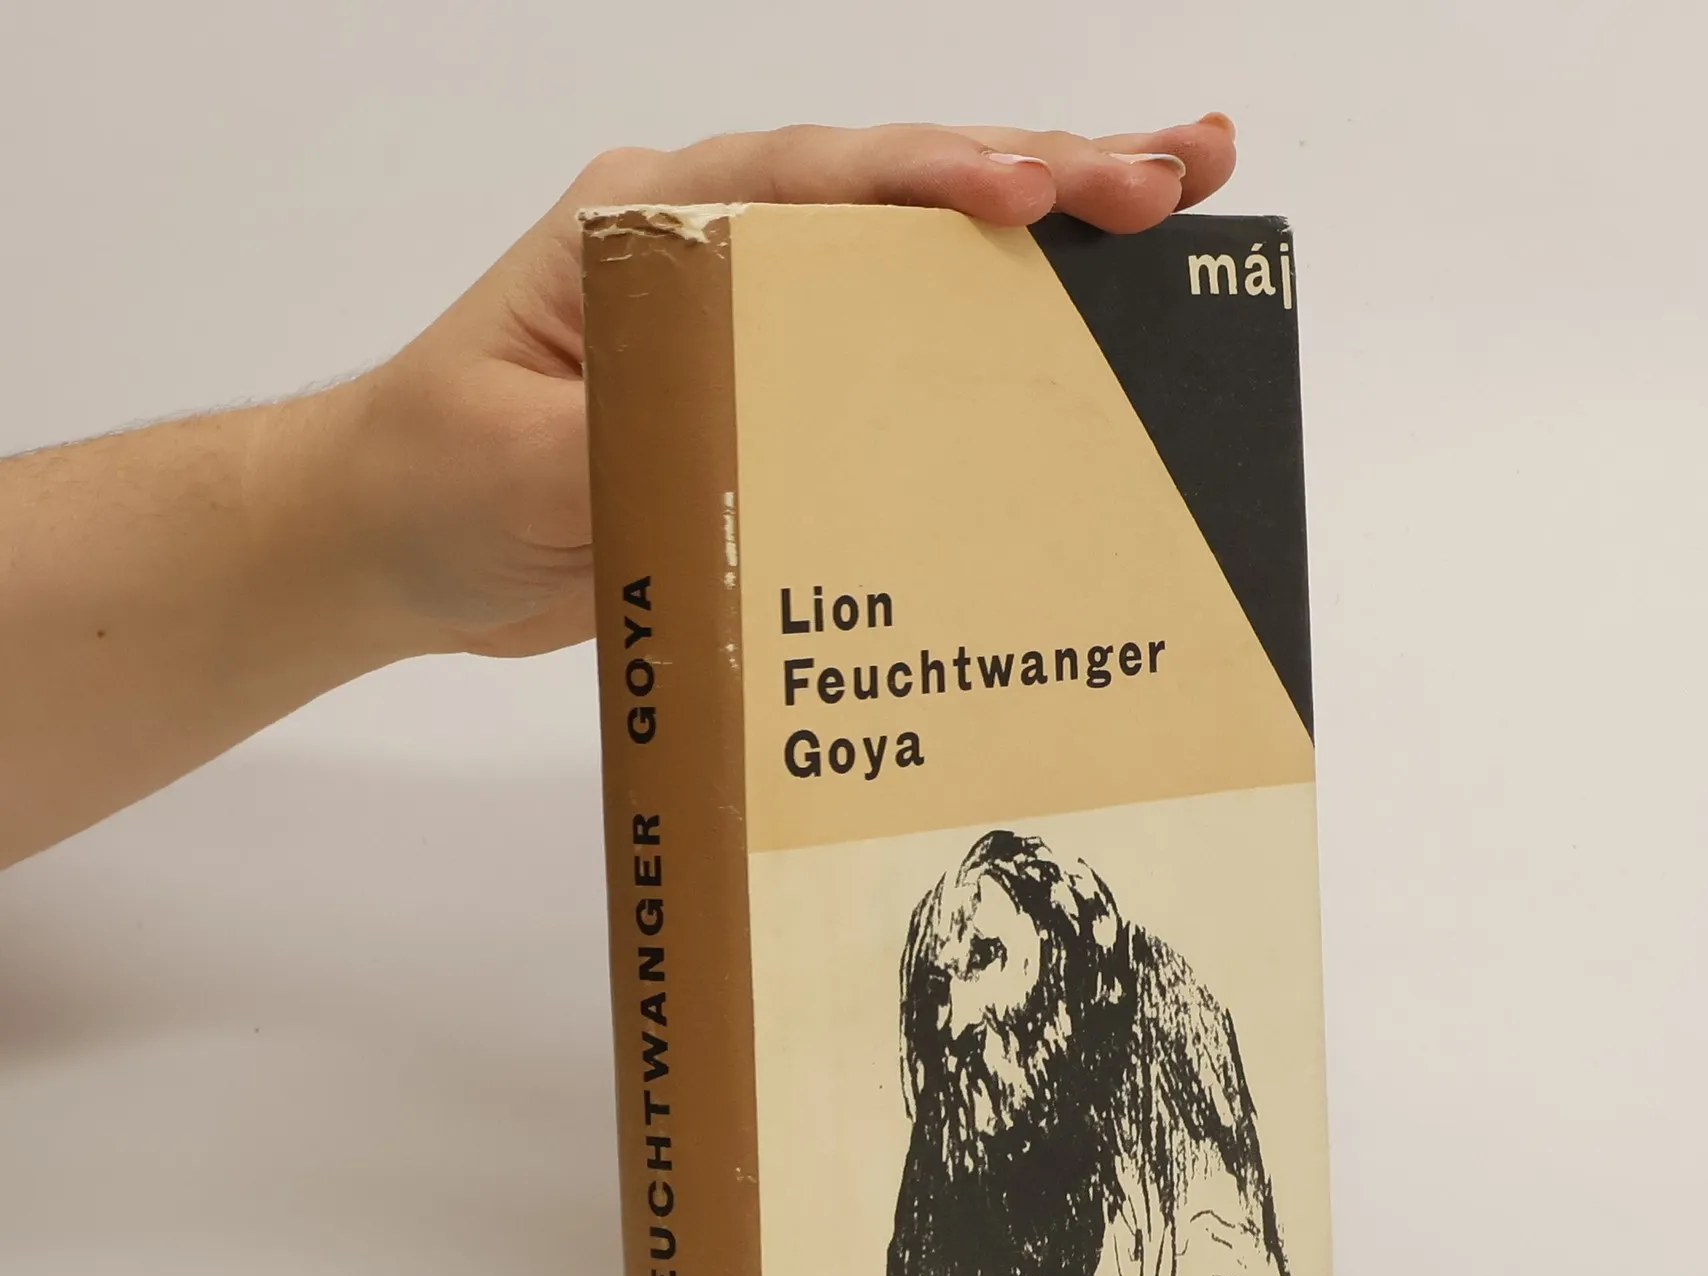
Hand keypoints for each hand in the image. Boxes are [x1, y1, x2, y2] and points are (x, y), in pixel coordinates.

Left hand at [321, 116, 1237, 661]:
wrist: (400, 539)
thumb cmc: (434, 478)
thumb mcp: (521, 459)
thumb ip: (636, 431)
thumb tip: (758, 435)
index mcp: (648, 223)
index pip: (807, 182)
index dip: (925, 182)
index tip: (1028, 196)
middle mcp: (715, 242)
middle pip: (894, 189)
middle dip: (1039, 173)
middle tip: (1173, 174)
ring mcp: (753, 305)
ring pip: (916, 249)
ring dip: (1046, 231)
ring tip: (1176, 201)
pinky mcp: (777, 381)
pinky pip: (899, 339)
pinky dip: (991, 324)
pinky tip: (1075, 323)